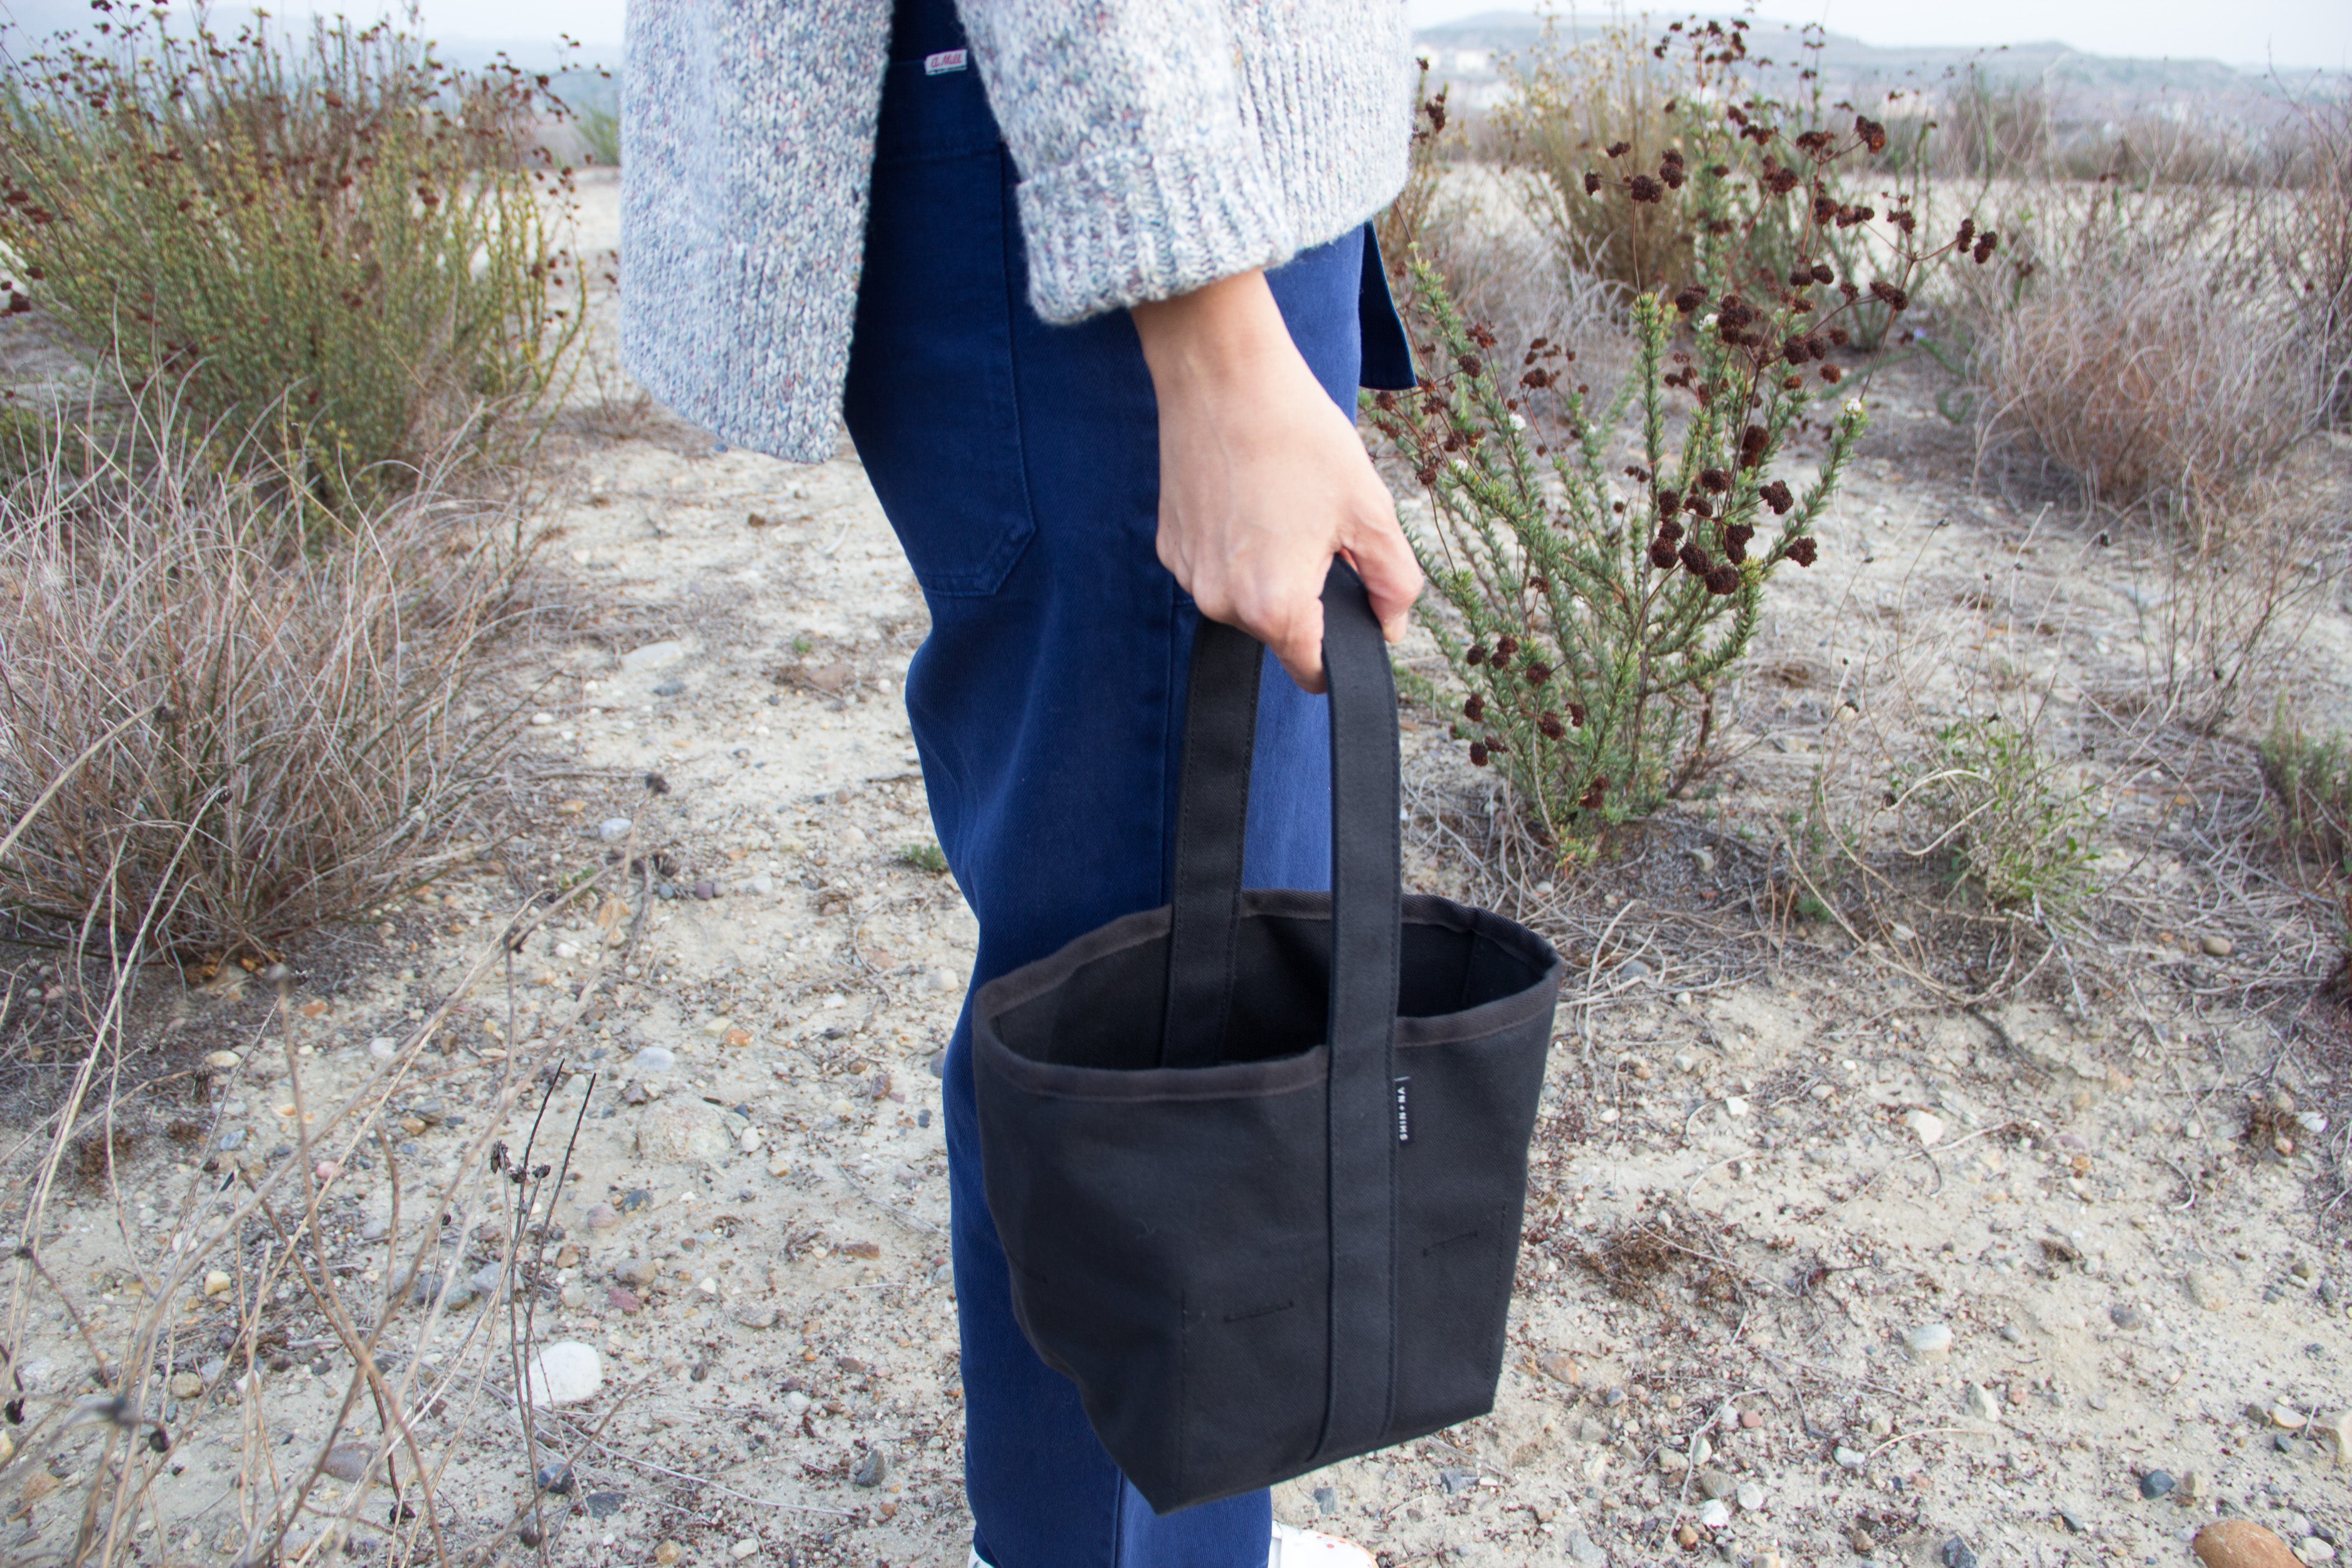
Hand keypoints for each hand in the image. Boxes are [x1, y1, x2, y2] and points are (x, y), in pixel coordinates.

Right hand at [1131, 269, 1420, 692]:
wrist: (1223, 374)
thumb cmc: (1298, 435)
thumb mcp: (1371, 509)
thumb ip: (1395, 582)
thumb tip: (1391, 626)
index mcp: (1274, 605)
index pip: (1312, 671)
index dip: (1342, 648)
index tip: (1351, 605)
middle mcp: (1221, 602)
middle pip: (1280, 632)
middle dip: (1306, 595)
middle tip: (1319, 527)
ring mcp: (1190, 575)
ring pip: (1246, 600)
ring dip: (1270, 571)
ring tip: (1281, 503)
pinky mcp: (1170, 546)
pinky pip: (1217, 569)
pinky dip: (1238, 548)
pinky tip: (1249, 496)